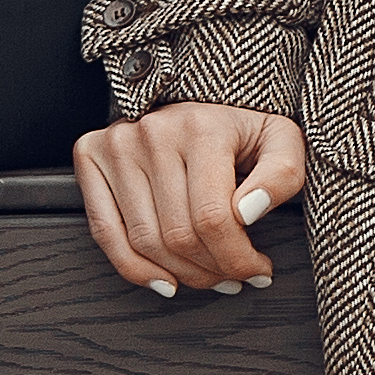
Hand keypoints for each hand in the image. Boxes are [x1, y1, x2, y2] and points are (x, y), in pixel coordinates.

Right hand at [74, 101, 309, 296]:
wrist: (199, 93)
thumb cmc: (242, 126)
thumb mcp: (281, 140)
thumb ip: (283, 174)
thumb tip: (248, 211)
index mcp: (200, 127)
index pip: (213, 218)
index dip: (238, 258)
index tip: (258, 271)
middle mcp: (152, 133)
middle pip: (178, 235)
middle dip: (213, 270)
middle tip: (235, 277)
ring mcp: (116, 144)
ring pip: (144, 241)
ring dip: (180, 274)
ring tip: (208, 276)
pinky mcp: (91, 154)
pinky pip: (105, 231)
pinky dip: (134, 268)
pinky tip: (164, 280)